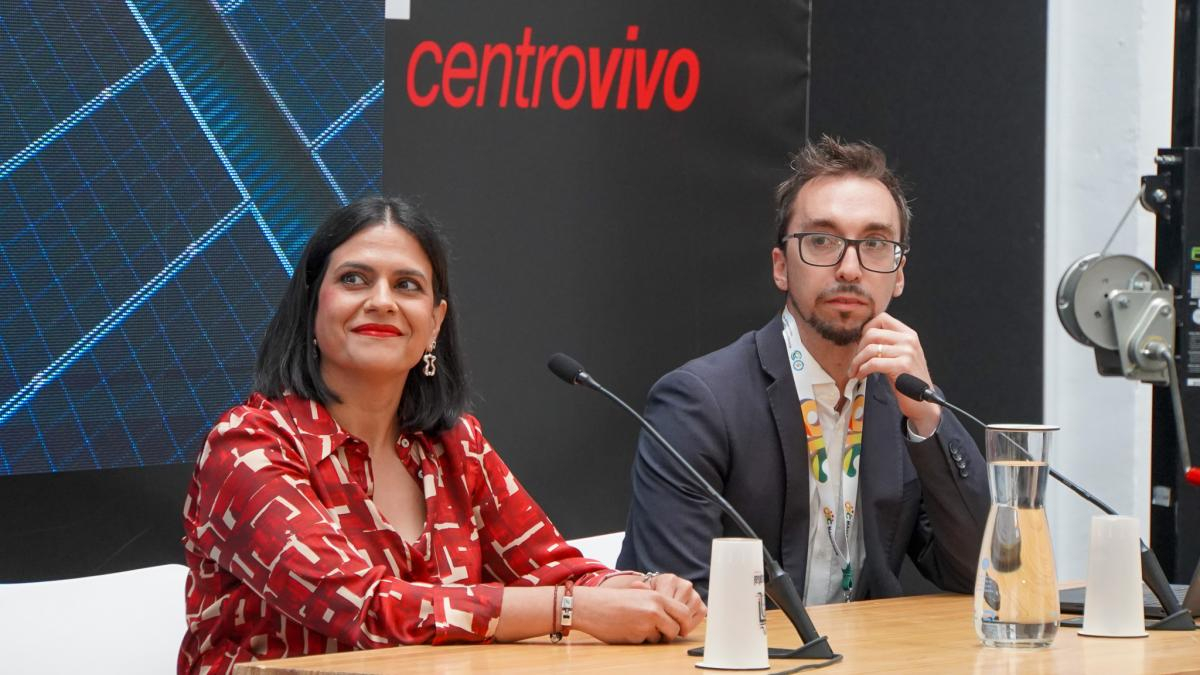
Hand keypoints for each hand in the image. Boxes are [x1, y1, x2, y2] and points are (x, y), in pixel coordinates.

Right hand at [573, 579, 705, 643]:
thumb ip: (658, 603)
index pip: (684, 612)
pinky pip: (647, 642)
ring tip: (638, 626)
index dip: (684, 623)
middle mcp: (654, 610)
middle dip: (672, 633)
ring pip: (662, 638)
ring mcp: (645, 624)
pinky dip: (641, 639)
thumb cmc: (613, 601)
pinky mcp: (636, 637)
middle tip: (665, 634)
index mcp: (657, 597)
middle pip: (677, 628)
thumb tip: (679, 617)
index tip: (682, 628)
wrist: (591, 606)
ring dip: (654, 636)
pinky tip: (628, 630)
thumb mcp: (640, 594)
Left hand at [644, 573, 705, 631]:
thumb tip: (636, 585)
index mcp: (670, 580)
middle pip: (680, 609)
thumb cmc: (652, 594)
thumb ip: (642, 590)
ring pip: (690, 613)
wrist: (662, 593)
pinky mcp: (701, 604)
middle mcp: (685, 584)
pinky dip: (691, 624)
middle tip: (664, 628)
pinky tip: (681, 627)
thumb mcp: (645, 592)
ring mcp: (695, 594)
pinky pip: (700, 615)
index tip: (656, 622)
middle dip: (672, 620)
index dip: (662, 616)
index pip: (669, 602)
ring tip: (671, 627)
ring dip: (681, 623)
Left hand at [847, 312, 940, 435]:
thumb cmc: (908, 381)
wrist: (924, 403)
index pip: (882, 318)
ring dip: (857, 362)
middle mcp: (909, 340)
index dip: (866, 329)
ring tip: (854, 371)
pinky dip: (862, 370)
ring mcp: (907, 352)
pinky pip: (873, 363)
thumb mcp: (901, 356)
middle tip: (855, 361)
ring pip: (870, 349)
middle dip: (858, 348)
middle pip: (872, 333)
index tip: (861, 344)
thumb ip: (887, 344)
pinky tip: (860, 375)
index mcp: (908, 334)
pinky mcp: (902, 365)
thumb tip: (862, 338)